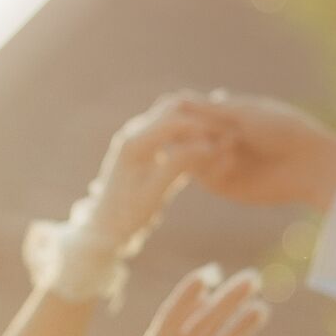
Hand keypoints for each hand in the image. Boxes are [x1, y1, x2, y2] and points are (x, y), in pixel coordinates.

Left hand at [78, 94, 216, 255]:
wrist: (108, 225)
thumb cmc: (129, 213)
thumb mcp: (155, 191)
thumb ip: (179, 164)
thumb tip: (208, 145)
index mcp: (134, 142)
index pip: (174, 120)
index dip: (202, 125)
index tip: (227, 136)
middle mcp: (135, 133)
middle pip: (174, 110)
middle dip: (200, 119)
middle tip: (227, 133)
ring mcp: (140, 137)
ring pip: (174, 117)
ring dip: (196, 125)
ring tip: (221, 139)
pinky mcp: (147, 146)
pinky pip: (172, 132)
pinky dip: (190, 136)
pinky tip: (209, 148)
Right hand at [177, 92, 335, 215]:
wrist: (309, 164)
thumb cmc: (282, 130)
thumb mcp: (243, 114)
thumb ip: (208, 110)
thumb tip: (176, 98)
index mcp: (226, 115)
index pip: (191, 113)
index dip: (181, 112)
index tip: (179, 109)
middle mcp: (219, 139)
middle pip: (185, 137)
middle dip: (186, 133)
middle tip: (198, 129)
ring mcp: (220, 163)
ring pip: (189, 158)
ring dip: (199, 149)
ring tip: (223, 143)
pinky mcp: (225, 186)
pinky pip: (204, 177)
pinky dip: (211, 166)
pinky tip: (231, 159)